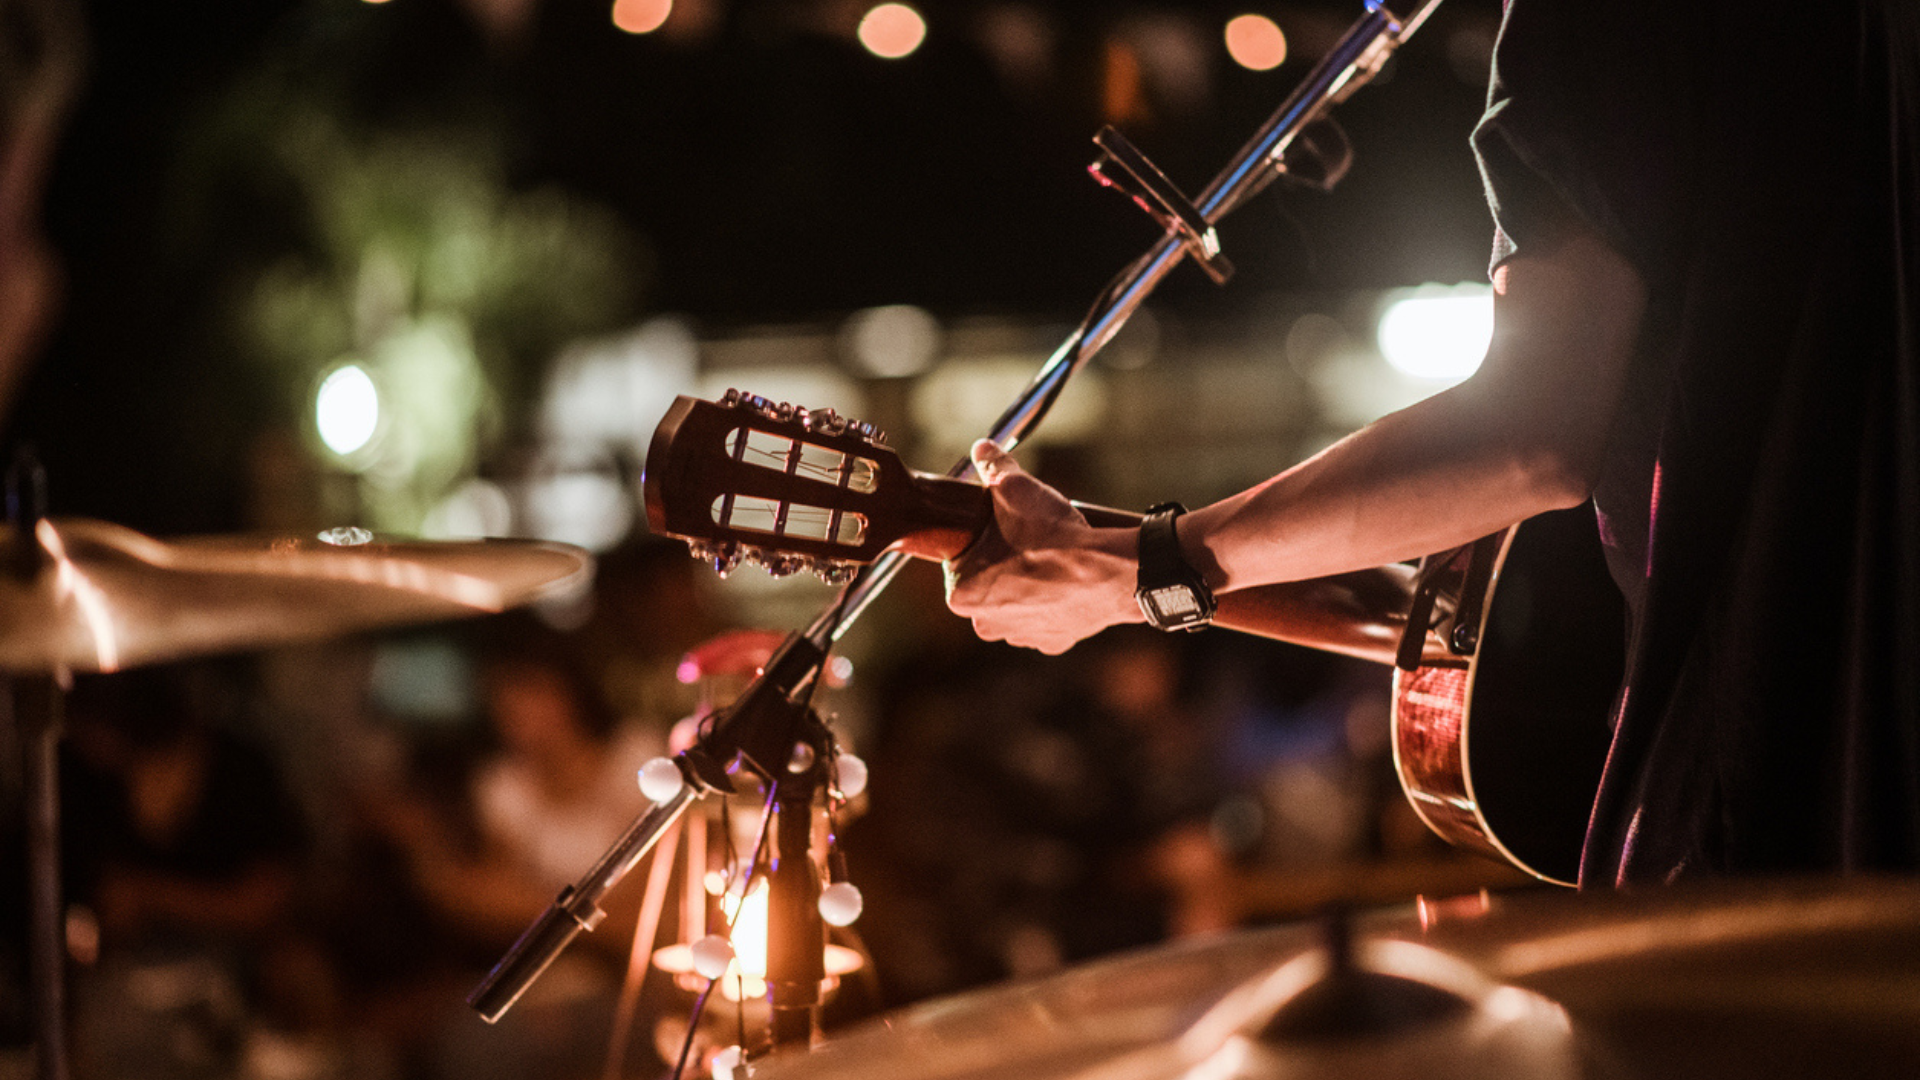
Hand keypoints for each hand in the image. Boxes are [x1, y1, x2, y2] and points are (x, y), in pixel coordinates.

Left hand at [943, 440, 1139, 653]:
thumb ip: (992, 466)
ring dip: (1028, 583)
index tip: (1001, 527)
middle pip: (987, 583)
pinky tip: (1066, 581)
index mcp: (961, 594)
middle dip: (1004, 562)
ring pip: (1017, 602)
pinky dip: (1055, 600)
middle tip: (1027, 538)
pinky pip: (1046, 617)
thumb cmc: (1053, 537)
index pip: (961, 560)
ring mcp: (1020, 636)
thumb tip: (982, 448)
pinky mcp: (1053, 642)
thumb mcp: (1015, 489)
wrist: (1109, 572)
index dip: (981, 538)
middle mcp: (985, 623)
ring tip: (1049, 557)